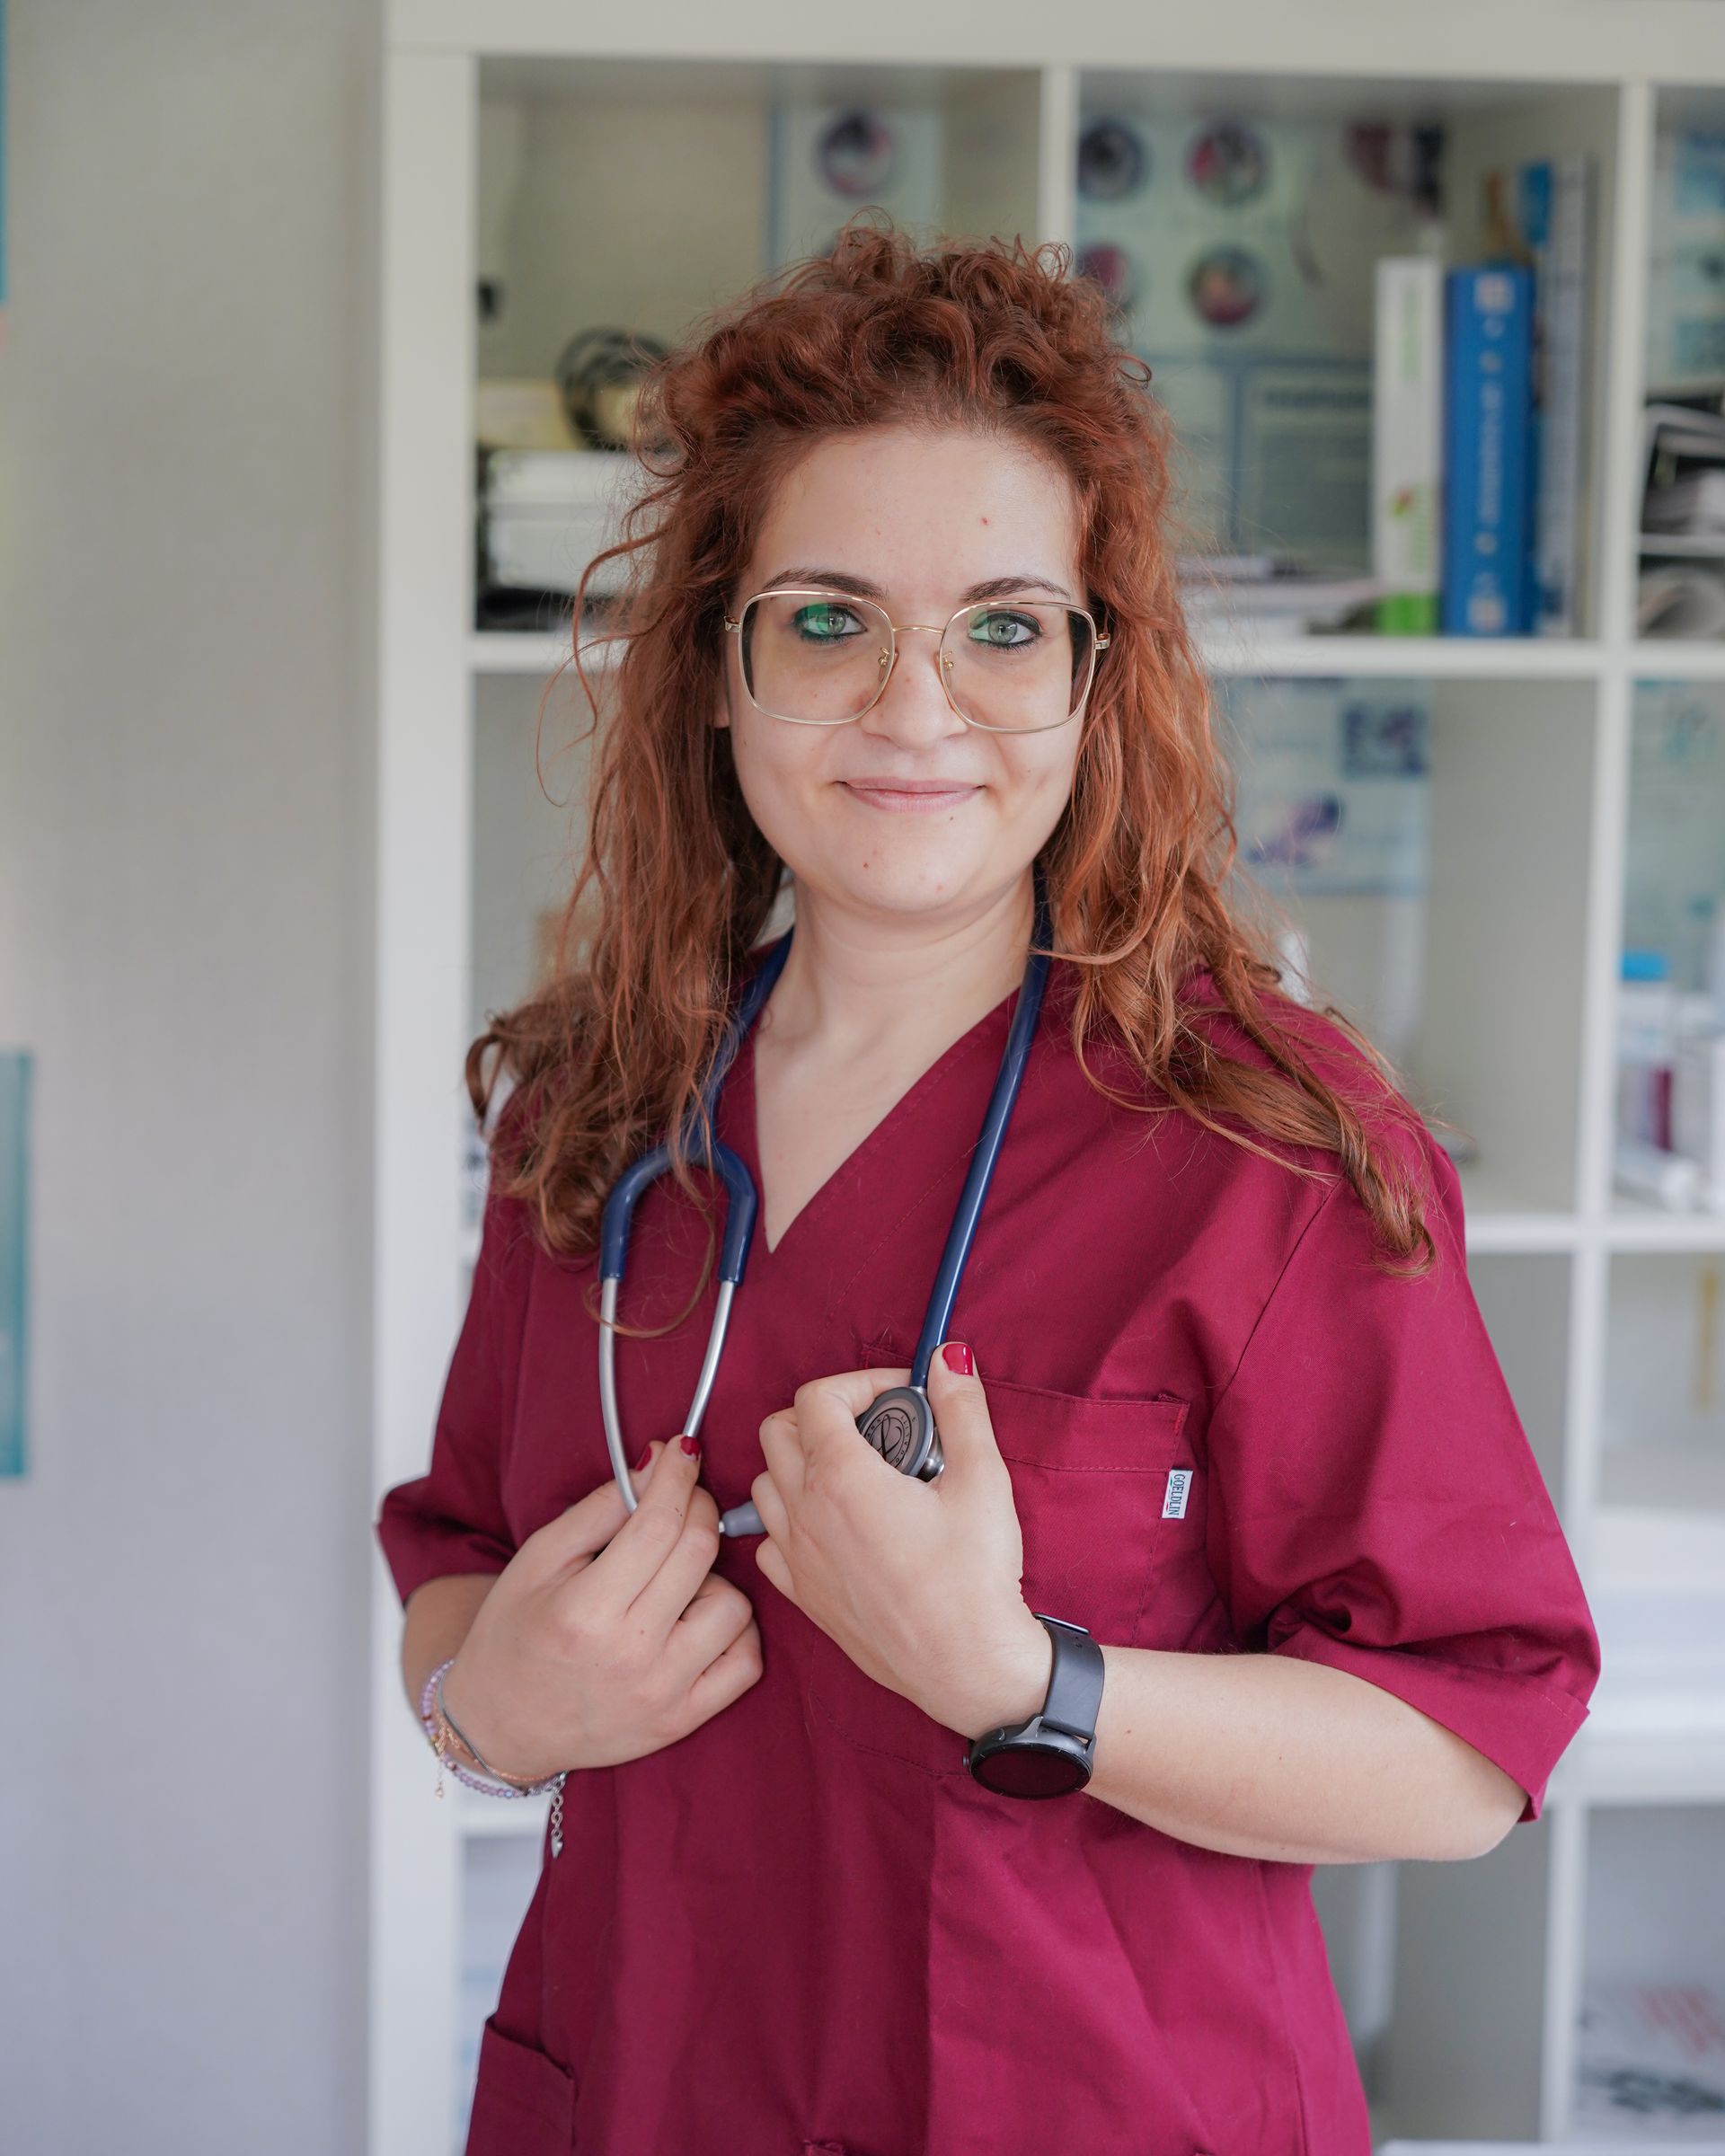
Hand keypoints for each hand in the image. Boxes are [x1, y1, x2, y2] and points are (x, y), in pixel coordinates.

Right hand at [440, 1437, 762, 1778]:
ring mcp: (662, 1693)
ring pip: (733, 1605)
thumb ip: (600, 1509)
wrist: (501, 1727)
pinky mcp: (683, 1720)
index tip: (683, 1452)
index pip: (659, 1524)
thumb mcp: (538, 1561)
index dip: (678, 1477)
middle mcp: (630, 1655)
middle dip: (699, 1507)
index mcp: (585, 1612)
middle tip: (681, 1501)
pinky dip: (735, 1631)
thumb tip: (656, 1464)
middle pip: (700, 1552)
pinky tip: (699, 1619)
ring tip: (675, 1582)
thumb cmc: (513, 1635)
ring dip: (713, 1578)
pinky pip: (746, 1662)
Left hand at [748, 1341, 1050, 1739]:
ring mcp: (797, 1557)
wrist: (967, 1667)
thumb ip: (961, 1409)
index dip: (858, 1382)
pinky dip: (791, 1519)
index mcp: (842, 1477)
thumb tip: (950, 1359)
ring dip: (800, 1463)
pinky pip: (769, 1539)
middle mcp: (805, 1513)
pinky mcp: (802, 1595)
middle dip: (822, 1414)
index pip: (815, 1397)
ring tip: (856, 1472)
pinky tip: (835, 1526)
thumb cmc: (974, 1579)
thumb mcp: (982, 1479)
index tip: (901, 1396)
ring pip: (765, 1482)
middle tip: (877, 1428)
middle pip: (777, 1431)